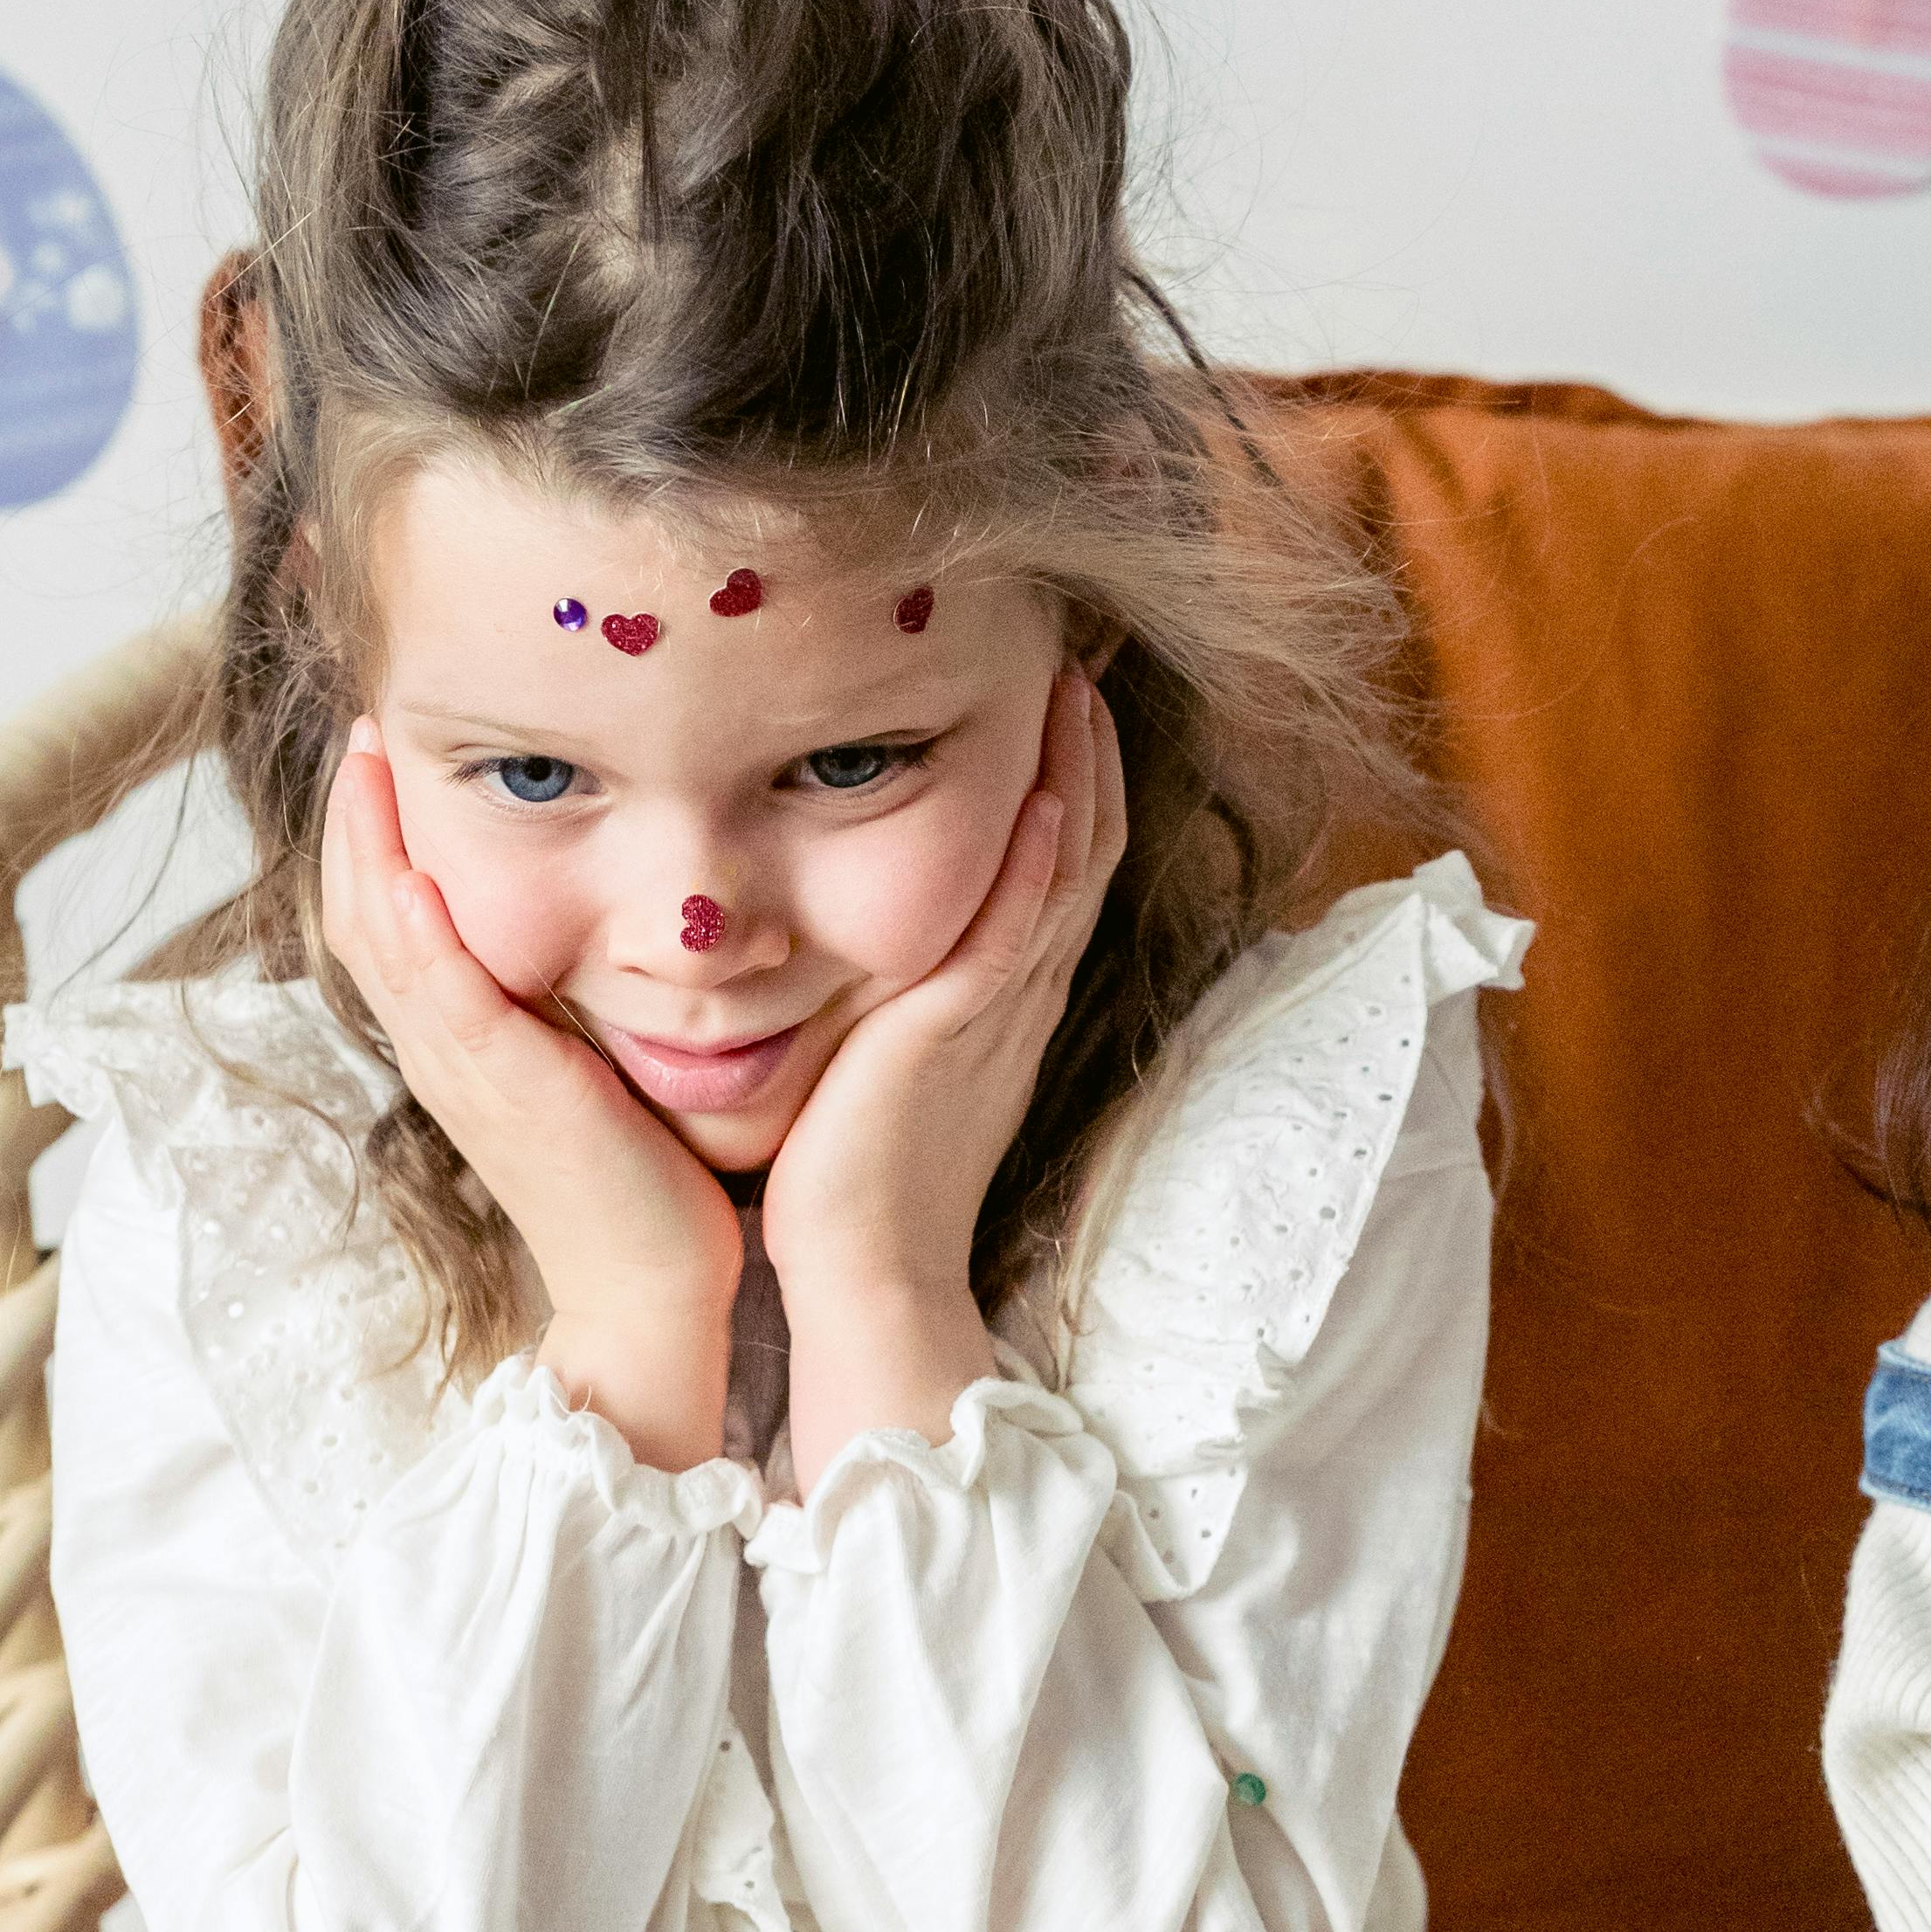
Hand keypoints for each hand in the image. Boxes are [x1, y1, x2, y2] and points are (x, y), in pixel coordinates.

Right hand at [320, 731, 741, 1466]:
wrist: (651, 1292)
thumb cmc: (642, 1181)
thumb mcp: (590, 1066)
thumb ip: (571, 1000)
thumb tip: (590, 923)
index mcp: (457, 1040)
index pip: (386, 913)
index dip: (375, 830)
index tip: (385, 747)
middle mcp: (441, 1049)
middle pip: (360, 909)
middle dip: (355, 812)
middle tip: (363, 723)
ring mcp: (462, 1071)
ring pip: (381, 938)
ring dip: (367, 843)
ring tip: (368, 755)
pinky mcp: (504, 1090)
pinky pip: (439, 997)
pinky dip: (418, 932)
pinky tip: (414, 872)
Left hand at [766, 665, 1128, 1489]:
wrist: (866, 1278)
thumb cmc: (854, 1184)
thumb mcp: (875, 1060)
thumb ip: (880, 992)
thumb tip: (844, 932)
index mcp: (999, 998)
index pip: (1053, 862)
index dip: (1065, 777)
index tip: (1052, 693)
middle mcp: (1019, 992)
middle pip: (1083, 843)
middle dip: (1086, 749)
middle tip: (1082, 653)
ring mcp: (1003, 1009)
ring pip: (1069, 867)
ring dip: (1079, 772)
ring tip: (1074, 680)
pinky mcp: (966, 1029)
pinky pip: (1025, 923)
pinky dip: (1043, 851)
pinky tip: (1044, 784)